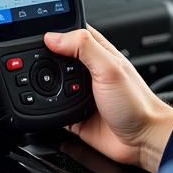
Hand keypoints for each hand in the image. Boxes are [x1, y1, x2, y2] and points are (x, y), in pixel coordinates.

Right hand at [44, 26, 172, 172]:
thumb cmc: (136, 103)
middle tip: (31, 63)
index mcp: (98, 53)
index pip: (71, 33)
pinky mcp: (73, 114)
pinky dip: (45, 107)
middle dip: (43, 60)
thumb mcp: (110, 68)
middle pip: (56, 58)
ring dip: (44, 85)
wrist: (142, 141)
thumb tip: (54, 36)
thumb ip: (84, 47)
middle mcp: (88, 71)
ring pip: (51, 83)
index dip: (54, 30)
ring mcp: (80, 93)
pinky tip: (43, 104)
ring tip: (38, 84)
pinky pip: (52, 108)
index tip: (35, 34)